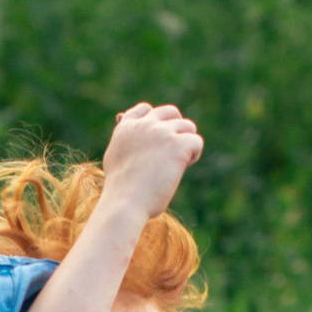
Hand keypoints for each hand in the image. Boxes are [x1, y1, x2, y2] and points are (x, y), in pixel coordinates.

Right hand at [100, 102, 203, 219]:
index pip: (146, 109)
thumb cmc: (120, 189)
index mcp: (126, 126)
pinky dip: (194, 155)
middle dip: (177, 129)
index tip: (159, 141)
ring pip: (188, 126)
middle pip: (171, 112)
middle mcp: (144, 125)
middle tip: (174, 152)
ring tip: (178, 164)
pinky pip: (196, 141)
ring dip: (187, 144)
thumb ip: (122, 137)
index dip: (157, 122)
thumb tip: (120, 116)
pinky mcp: (177, 144)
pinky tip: (183, 168)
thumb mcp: (114, 156)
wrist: (125, 203)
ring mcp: (161, 132)